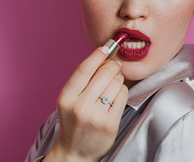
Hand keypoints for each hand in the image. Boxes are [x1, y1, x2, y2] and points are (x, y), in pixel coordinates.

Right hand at [44, 46, 127, 161]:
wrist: (75, 152)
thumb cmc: (74, 122)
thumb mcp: (70, 100)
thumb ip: (83, 81)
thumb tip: (103, 57)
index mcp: (66, 97)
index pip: (84, 70)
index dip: (97, 55)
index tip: (106, 47)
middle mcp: (80, 106)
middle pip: (104, 74)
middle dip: (112, 66)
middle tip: (115, 66)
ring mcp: (95, 115)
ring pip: (116, 84)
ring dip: (118, 80)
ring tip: (113, 84)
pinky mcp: (110, 123)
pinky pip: (122, 96)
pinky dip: (122, 91)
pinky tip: (117, 95)